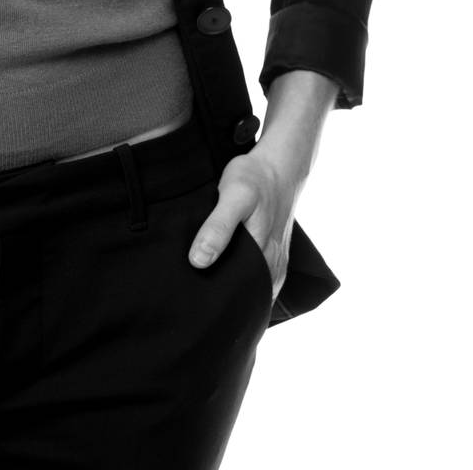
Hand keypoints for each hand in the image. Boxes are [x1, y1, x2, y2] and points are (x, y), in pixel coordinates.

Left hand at [187, 146, 297, 303]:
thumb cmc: (254, 178)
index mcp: (264, 260)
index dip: (218, 307)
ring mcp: (275, 262)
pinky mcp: (273, 253)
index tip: (193, 309)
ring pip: (251, 289)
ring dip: (232, 293)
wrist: (279, 163)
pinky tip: (222, 274)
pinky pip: (257, 279)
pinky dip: (241, 281)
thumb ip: (217, 228)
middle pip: (245, 298)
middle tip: (192, 303)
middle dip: (223, 304)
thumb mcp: (233, 197)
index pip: (240, 301)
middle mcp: (273, 267)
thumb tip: (198, 262)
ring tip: (204, 293)